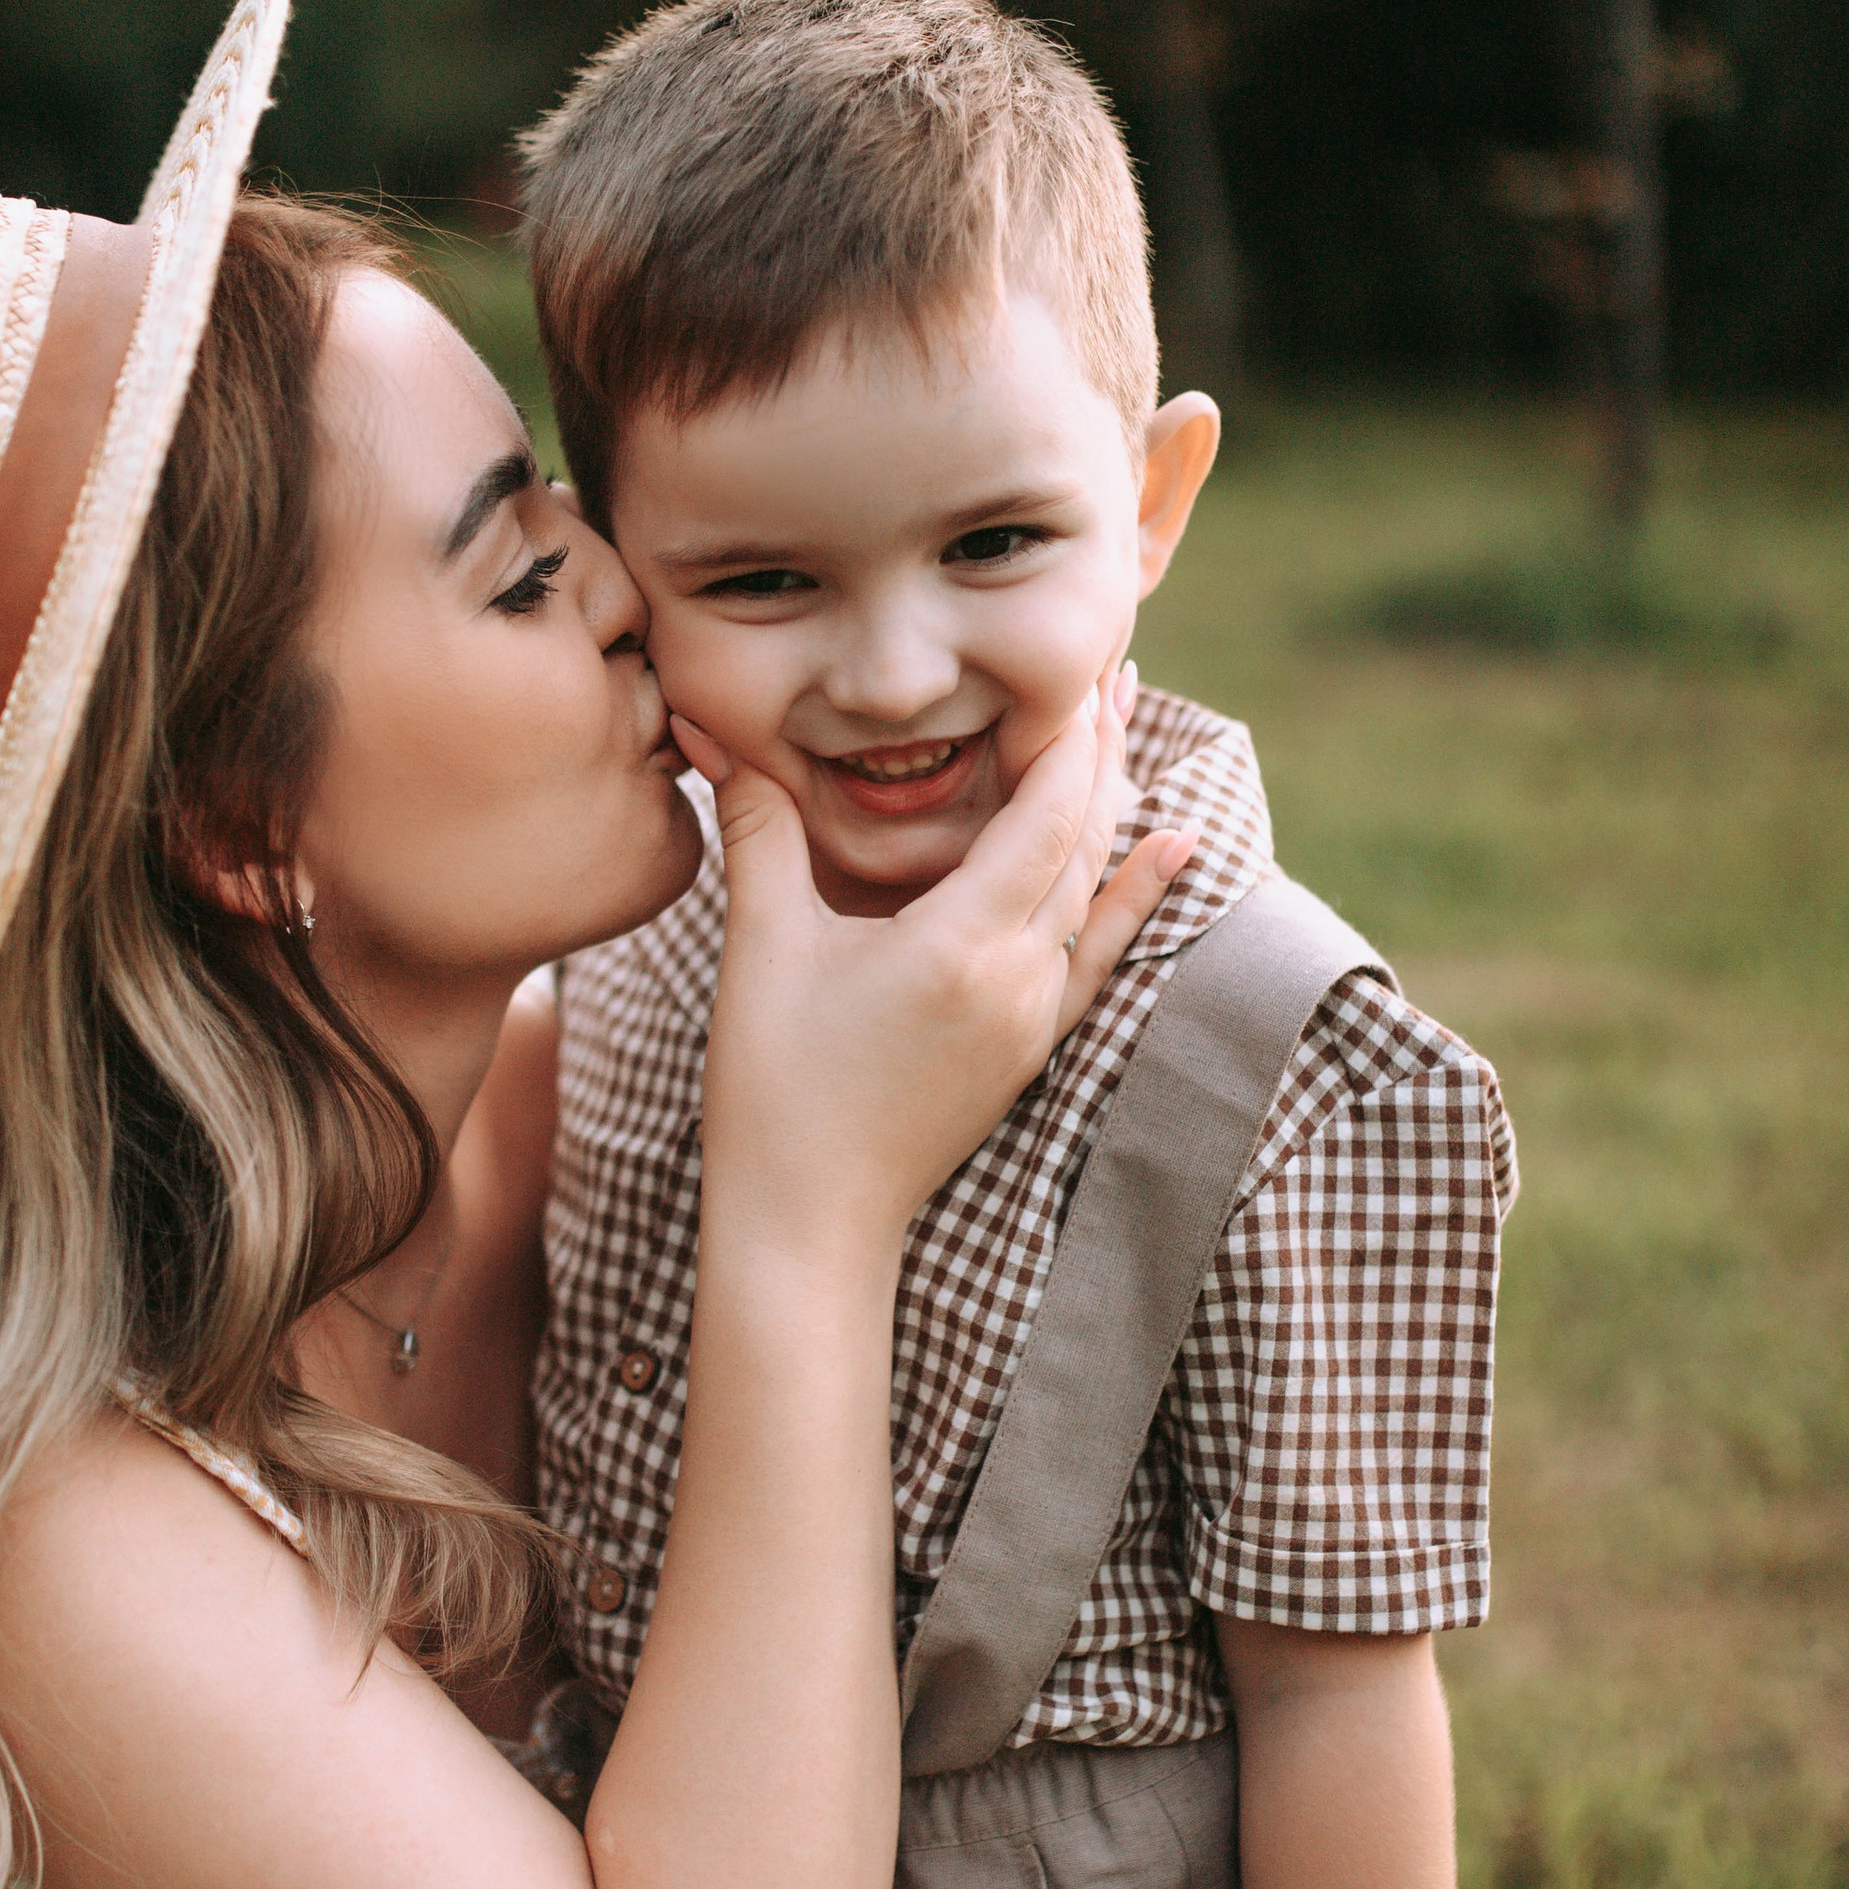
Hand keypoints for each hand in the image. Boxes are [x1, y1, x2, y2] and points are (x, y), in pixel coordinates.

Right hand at [688, 663, 1194, 1254]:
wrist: (809, 1221)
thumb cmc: (774, 1089)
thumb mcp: (762, 949)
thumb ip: (757, 830)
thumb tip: (715, 731)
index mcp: (959, 942)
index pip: (1043, 815)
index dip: (1066, 737)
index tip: (1076, 667)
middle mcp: (1018, 976)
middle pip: (1083, 841)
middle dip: (1099, 752)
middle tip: (1114, 672)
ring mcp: (1032, 1016)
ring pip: (1094, 889)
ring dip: (1112, 805)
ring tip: (1128, 726)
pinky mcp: (1030, 1047)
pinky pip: (1101, 953)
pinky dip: (1138, 895)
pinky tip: (1173, 847)